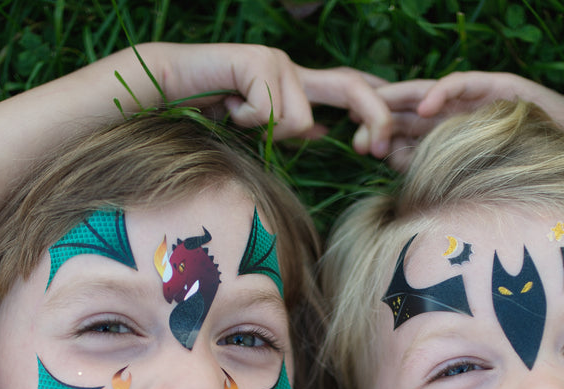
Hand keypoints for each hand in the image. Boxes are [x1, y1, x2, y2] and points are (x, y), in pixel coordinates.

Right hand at [148, 44, 392, 154]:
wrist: (167, 85)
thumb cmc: (208, 107)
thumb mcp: (257, 124)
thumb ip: (289, 125)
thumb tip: (321, 132)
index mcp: (298, 83)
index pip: (351, 86)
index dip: (381, 102)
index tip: (396, 134)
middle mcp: (294, 67)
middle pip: (352, 87)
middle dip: (374, 117)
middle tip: (374, 151)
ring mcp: (278, 62)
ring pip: (302, 118)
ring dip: (269, 131)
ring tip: (238, 115)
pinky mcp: (259, 62)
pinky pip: (272, 113)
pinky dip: (247, 120)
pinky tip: (227, 106)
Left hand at [363, 72, 563, 169]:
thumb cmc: (523, 170)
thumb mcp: (470, 177)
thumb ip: (439, 174)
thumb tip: (405, 189)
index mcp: (448, 132)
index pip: (406, 127)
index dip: (380, 131)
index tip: (354, 142)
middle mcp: (456, 112)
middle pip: (408, 107)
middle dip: (379, 113)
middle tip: (350, 122)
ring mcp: (472, 97)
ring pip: (426, 92)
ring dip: (400, 101)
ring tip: (375, 109)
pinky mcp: (493, 85)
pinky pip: (460, 84)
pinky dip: (439, 93)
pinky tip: (422, 108)